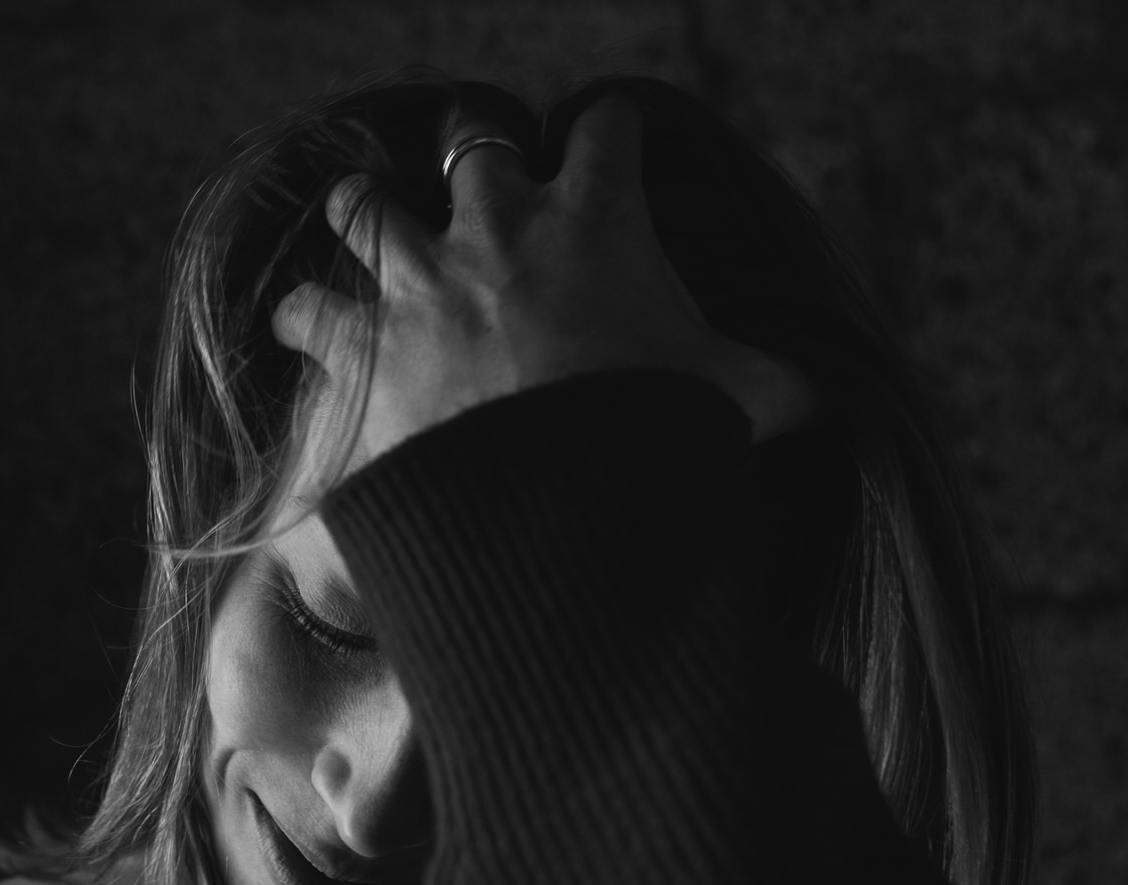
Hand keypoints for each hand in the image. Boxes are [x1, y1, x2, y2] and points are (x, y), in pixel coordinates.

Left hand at [270, 92, 817, 475]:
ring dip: (366, 214)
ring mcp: (420, 282)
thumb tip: (822, 400)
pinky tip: (305, 331)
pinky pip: (309, 313)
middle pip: (471, 149)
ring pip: (366, 207)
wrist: (553, 512)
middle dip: (473, 162)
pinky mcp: (363, 346)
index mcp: (597, 221)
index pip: (605, 130)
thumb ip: (775, 386)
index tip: (604, 149)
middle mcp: (498, 230)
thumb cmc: (651, 443)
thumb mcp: (737, 404)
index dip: (605, 134)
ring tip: (366, 223)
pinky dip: (306, 322)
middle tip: (481, 198)